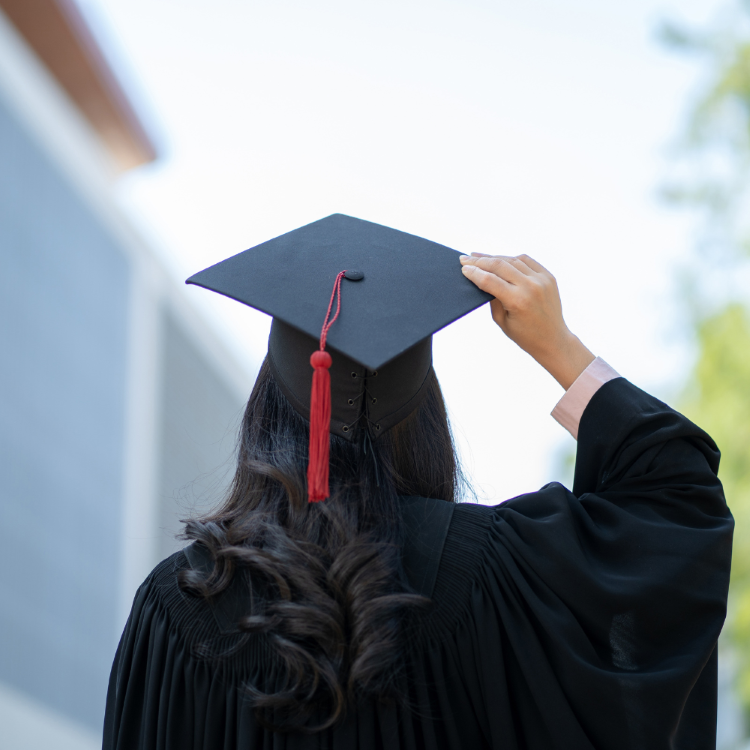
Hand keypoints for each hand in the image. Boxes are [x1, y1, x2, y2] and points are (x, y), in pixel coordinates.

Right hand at [460, 253, 594, 389]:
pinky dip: (512, 259)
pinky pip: (527, 261)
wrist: (553, 339)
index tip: (463, 268)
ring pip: (512, 260)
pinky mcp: (548, 276)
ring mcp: (542, 280)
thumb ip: (492, 299)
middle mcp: (531, 287)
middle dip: (479, 261)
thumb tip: (481, 279)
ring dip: (494, 257)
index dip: (474, 273)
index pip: (489, 280)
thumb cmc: (526, 335)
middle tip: (465, 259)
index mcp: (518, 301)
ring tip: (479, 257)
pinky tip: (501, 259)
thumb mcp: (502, 321)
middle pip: (499, 265)